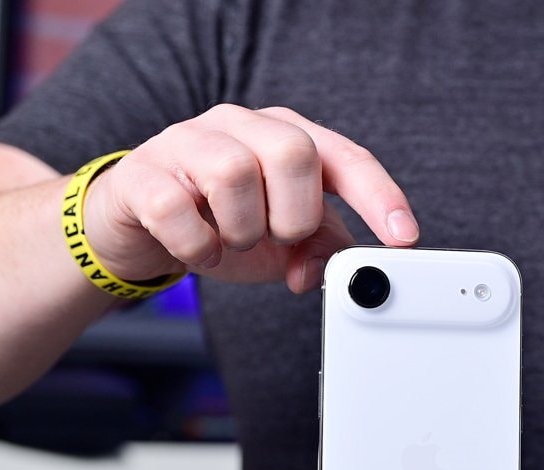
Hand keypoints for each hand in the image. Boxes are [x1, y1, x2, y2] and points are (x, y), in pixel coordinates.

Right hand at [81, 104, 418, 293]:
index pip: (345, 157)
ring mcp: (187, 142)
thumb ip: (321, 248)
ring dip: (243, 230)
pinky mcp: (142, 173)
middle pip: (294, 151)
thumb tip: (337, 267)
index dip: (379, 196)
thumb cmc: (221, 222)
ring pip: (234, 172)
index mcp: (286, 137)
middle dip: (296, 214)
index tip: (403, 236)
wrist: (140, 225)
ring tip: (233, 242)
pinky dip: (196, 244)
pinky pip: (175, 207)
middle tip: (279, 239)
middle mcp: (240, 127)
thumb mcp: (283, 241)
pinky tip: (200, 250)